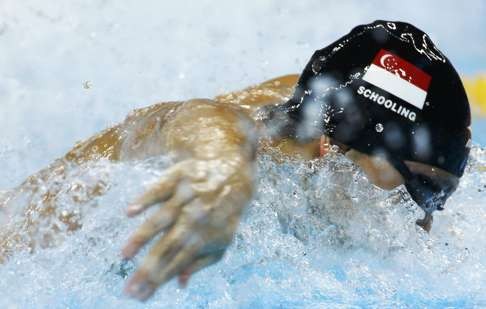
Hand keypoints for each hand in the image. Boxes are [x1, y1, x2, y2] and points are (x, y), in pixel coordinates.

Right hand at [122, 156, 253, 300]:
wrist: (234, 171)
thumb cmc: (225, 212)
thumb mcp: (221, 240)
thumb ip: (201, 262)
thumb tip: (180, 283)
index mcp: (203, 237)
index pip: (176, 264)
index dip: (158, 281)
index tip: (138, 296)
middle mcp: (193, 219)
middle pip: (166, 247)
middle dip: (147, 270)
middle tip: (128, 288)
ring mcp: (184, 198)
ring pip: (160, 220)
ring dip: (142, 238)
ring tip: (125, 255)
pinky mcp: (177, 178)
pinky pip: (159, 190)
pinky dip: (145, 200)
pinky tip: (130, 212)